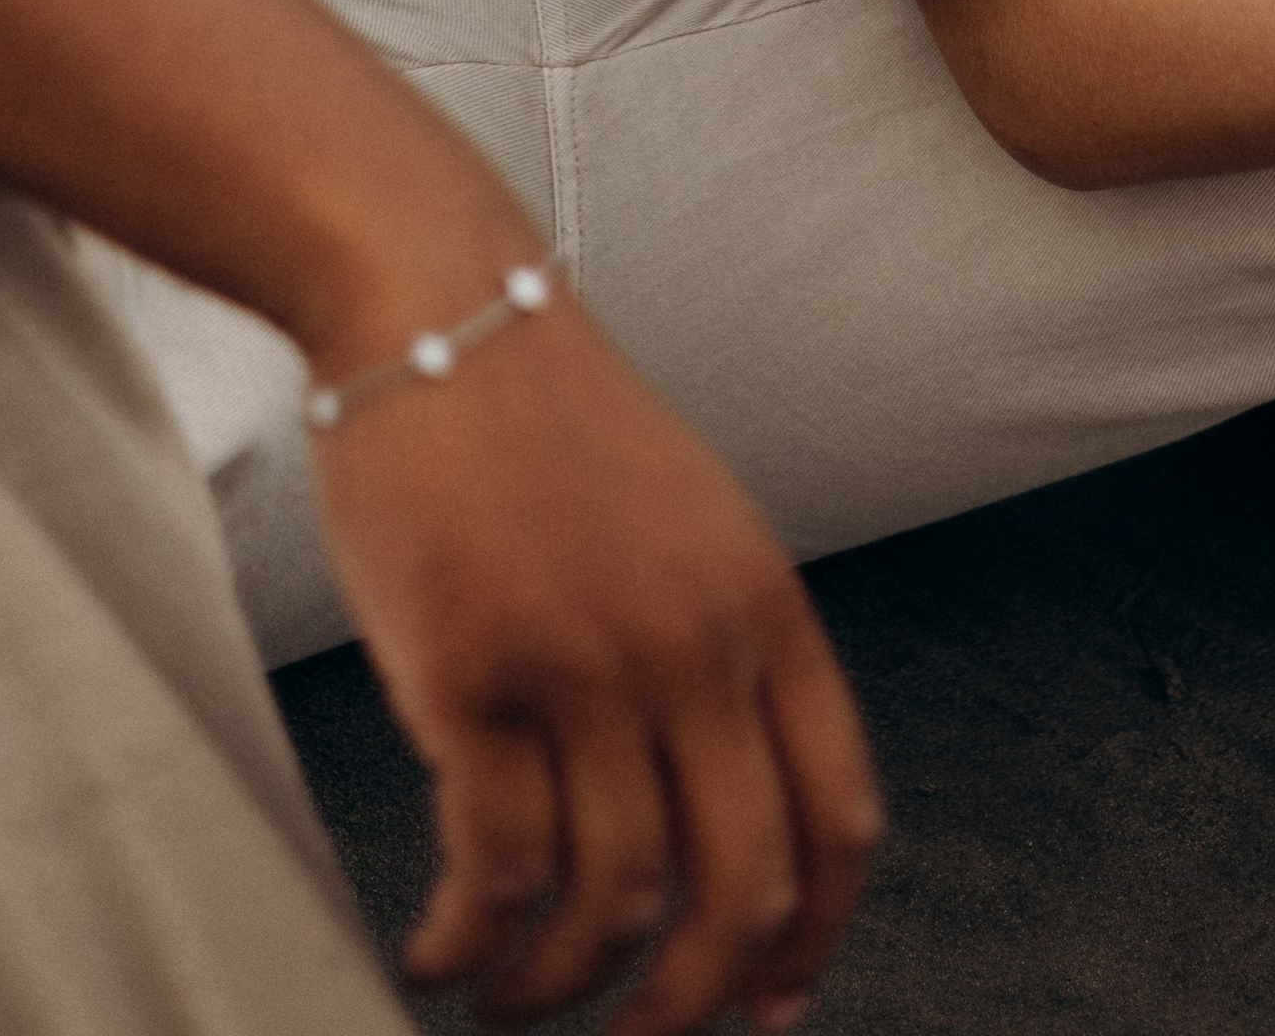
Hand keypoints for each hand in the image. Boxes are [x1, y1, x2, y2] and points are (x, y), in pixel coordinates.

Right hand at [311, 293, 879, 1034]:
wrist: (438, 309)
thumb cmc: (546, 424)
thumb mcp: (688, 526)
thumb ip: (718, 653)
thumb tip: (719, 822)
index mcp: (766, 607)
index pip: (837, 820)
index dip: (812, 942)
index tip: (770, 1009)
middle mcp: (696, 641)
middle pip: (737, 891)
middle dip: (688, 1006)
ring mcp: (588, 659)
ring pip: (607, 903)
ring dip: (552, 989)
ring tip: (502, 998)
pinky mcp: (474, 672)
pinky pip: (494, 867)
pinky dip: (465, 941)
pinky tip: (438, 949)